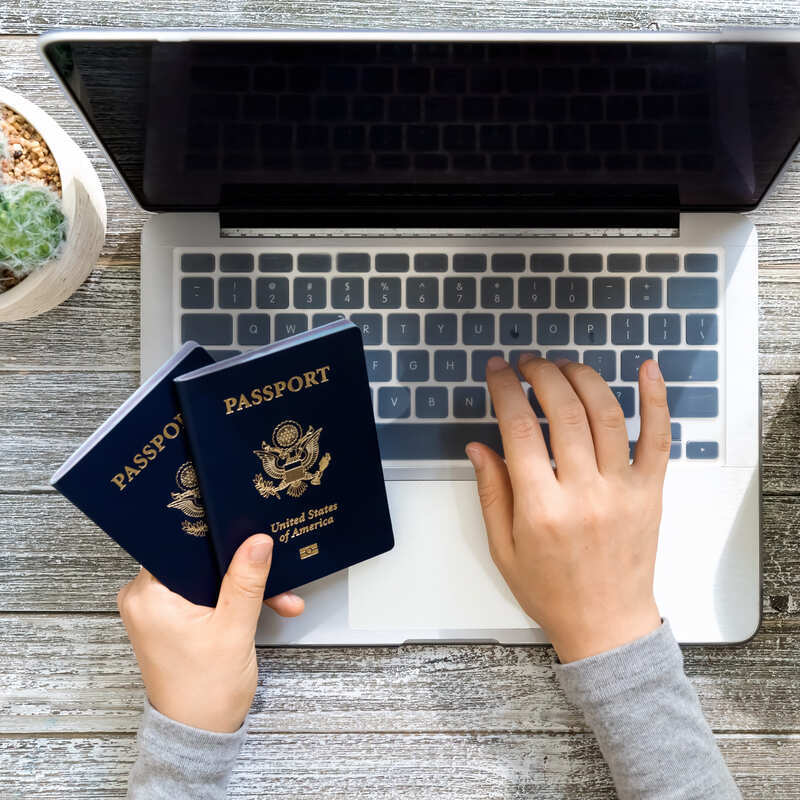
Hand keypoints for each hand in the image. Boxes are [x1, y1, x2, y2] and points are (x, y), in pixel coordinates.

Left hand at [117, 534, 303, 731]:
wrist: (199, 736)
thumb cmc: (205, 692)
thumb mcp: (234, 629)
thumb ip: (246, 580)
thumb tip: (257, 541)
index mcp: (148, 595)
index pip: (181, 542)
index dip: (217, 535)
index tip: (247, 531)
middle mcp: (145, 598)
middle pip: (199, 561)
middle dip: (240, 568)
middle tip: (272, 569)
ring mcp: (158, 610)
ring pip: (207, 578)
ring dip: (243, 587)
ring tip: (278, 596)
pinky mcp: (172, 621)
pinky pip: (205, 595)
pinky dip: (233, 601)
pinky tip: (265, 605)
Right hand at [467, 355, 668, 662]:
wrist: (606, 625)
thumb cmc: (550, 590)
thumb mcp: (503, 548)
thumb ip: (491, 492)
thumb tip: (477, 445)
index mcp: (541, 508)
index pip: (520, 430)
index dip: (505, 390)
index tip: (497, 369)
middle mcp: (584, 493)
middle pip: (565, 412)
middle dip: (542, 375)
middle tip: (527, 363)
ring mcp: (623, 490)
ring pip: (607, 415)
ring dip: (583, 378)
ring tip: (562, 366)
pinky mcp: (650, 492)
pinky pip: (658, 439)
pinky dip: (656, 400)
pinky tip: (646, 368)